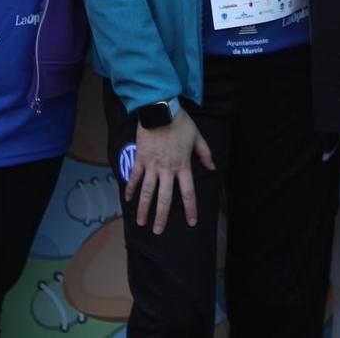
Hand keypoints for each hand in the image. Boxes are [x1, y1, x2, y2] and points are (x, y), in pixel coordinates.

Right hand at [123, 111, 213, 234]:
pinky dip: (130, 189)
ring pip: (147, 192)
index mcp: (183, 166)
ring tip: (141, 222)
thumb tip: (211, 167)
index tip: (191, 222)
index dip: (190, 209)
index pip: (188, 193)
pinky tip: (127, 200)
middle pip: (165, 198)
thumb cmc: (180, 122)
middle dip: (161, 216)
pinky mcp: (140, 159)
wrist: (160, 109)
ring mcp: (152, 165)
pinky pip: (134, 177)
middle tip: (158, 231)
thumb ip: (205, 153)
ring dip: (143, 208)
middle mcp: (167, 170)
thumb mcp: (197, 137)